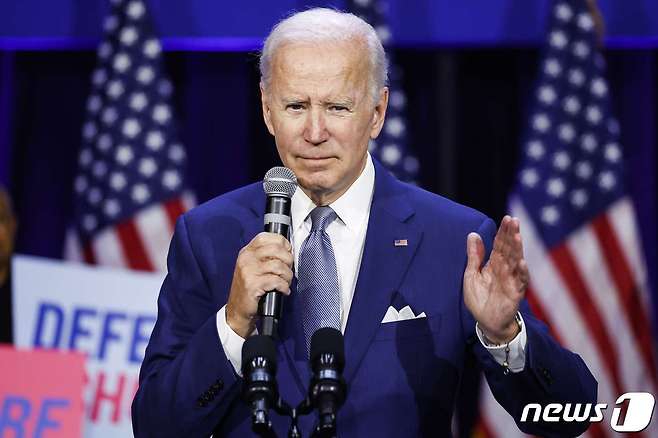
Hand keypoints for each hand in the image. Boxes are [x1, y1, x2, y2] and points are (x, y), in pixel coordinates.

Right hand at [226, 232, 293, 337]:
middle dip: (288, 260)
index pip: (266, 237)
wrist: (237, 311)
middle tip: (288, 270)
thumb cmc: (249, 288)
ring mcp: (248, 271)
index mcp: (247, 252)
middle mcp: (246, 259)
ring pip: (279, 266)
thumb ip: (265, 257)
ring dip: (288, 276)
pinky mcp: (252, 285)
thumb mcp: (252, 267)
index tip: (288, 252)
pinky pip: (276, 281)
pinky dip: (284, 287)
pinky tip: (283, 290)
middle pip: (276, 249)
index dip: (282, 243)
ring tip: (286, 282)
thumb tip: (288, 250)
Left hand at [463, 216, 528, 343]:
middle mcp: (505, 269)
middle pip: (510, 249)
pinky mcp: (515, 293)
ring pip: (516, 262)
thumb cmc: (480, 298)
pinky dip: (521, 272)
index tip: (507, 218)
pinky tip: (521, 262)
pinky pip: (520, 282)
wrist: (486, 322)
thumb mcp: (472, 274)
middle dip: (512, 235)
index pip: (500, 244)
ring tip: (517, 236)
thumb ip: (474, 255)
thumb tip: (473, 234)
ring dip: (518, 250)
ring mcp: (512, 280)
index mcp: (495, 264)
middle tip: (514, 220)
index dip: (503, 232)